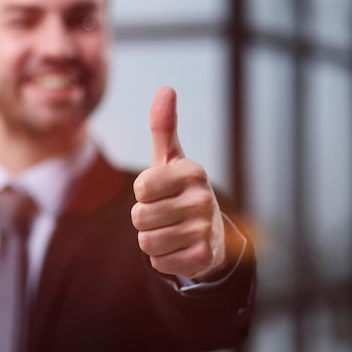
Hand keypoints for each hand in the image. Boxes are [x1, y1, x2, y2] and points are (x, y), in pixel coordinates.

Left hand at [131, 87, 225, 279]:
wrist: (211, 235)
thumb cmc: (180, 192)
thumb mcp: (171, 160)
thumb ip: (163, 127)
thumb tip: (166, 89)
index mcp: (192, 171)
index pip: (141, 187)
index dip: (142, 194)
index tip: (159, 192)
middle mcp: (203, 198)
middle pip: (140, 217)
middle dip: (145, 219)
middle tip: (165, 215)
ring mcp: (206, 228)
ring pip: (146, 242)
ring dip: (152, 240)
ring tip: (171, 231)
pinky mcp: (204, 257)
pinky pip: (158, 262)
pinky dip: (163, 259)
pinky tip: (179, 249)